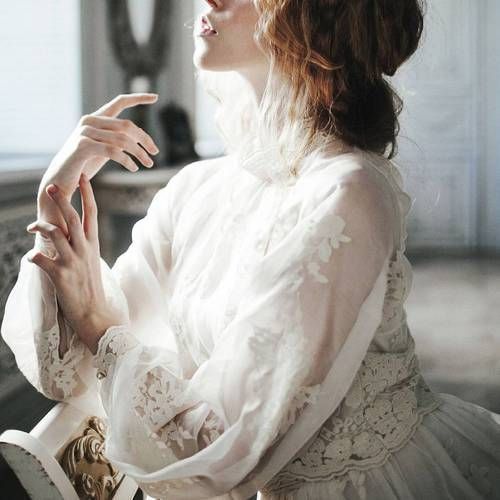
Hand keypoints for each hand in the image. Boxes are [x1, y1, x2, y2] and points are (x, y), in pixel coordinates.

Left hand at [27, 174, 127, 354]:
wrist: (94, 312)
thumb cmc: (91, 287)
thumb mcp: (91, 261)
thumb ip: (81, 244)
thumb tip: (67, 232)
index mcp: (93, 243)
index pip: (92, 213)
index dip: (87, 193)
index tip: (83, 177)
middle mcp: (84, 249)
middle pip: (72, 216)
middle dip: (61, 199)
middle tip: (51, 186)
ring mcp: (72, 261)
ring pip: (54, 233)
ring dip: (40, 226)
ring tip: (32, 226)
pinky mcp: (59, 274)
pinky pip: (39, 257)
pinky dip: (32, 256)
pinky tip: (31, 258)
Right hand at [38, 93, 159, 234]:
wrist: (60, 179)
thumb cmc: (83, 166)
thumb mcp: (103, 150)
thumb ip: (116, 140)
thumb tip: (139, 139)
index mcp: (95, 119)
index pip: (119, 102)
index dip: (138, 98)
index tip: (155, 97)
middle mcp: (89, 121)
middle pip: (127, 125)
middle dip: (145, 139)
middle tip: (155, 153)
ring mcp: (85, 132)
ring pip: (123, 140)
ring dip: (140, 153)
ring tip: (149, 164)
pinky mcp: (83, 146)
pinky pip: (114, 151)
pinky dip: (127, 160)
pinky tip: (134, 168)